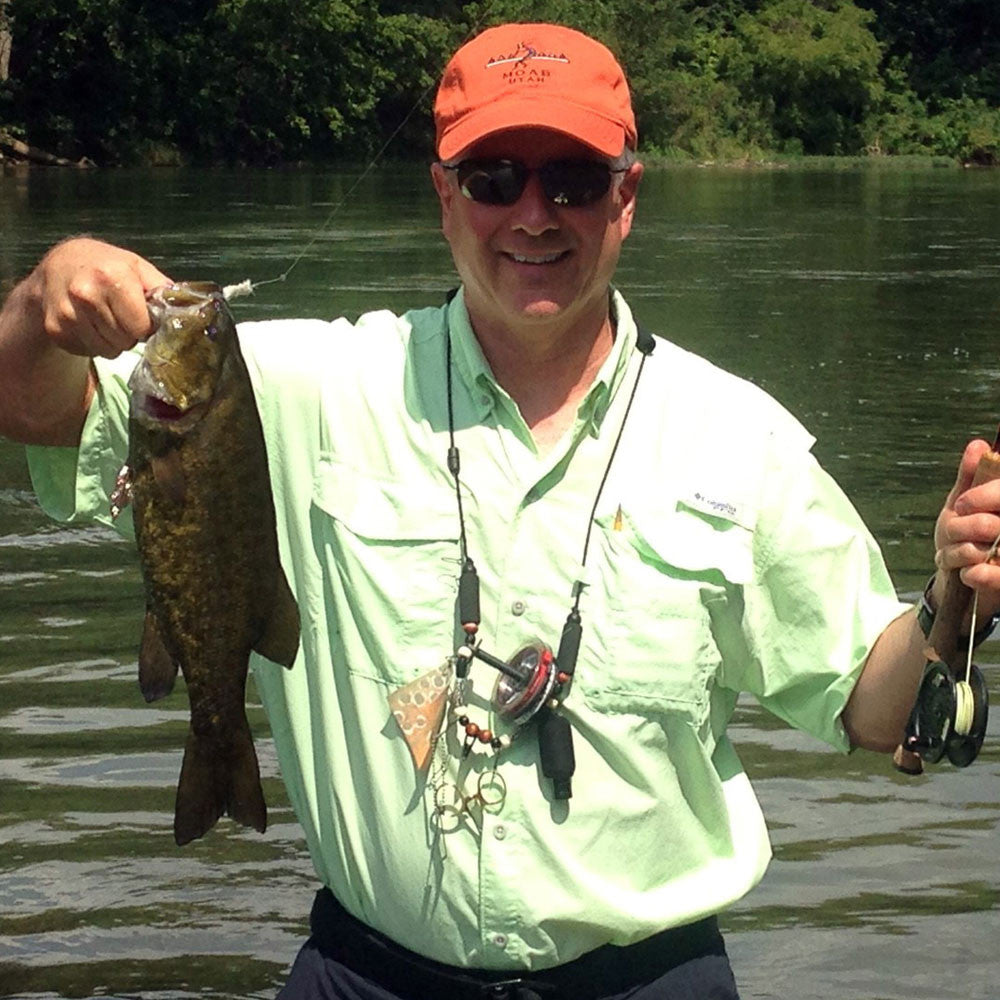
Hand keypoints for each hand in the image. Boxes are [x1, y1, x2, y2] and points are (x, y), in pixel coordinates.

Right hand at [31, 237, 171, 357]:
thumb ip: (162, 289)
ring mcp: (67, 314)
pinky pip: (88, 352)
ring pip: (108, 351)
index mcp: (111, 276)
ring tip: (105, 318)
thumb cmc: (106, 266)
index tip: (141, 315)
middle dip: (129, 333)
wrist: (59, 265)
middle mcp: (86, 294)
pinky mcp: (55, 330)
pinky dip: (93, 343)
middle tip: (121, 315)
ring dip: (112, 341)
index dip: (145, 325)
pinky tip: (88, 323)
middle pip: (125, 342)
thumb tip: (186, 312)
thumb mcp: (137, 267)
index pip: (141, 327)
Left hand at [932, 437, 999, 616]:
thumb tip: (978, 445)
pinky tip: (967, 574)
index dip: (986, 495)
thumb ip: (971, 478)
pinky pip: (998, 577)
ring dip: (963, 551)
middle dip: (965, 526)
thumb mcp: (962, 504)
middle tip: (952, 531)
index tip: (961, 504)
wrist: (965, 578)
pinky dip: (978, 575)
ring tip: (952, 553)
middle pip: (993, 523)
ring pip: (991, 548)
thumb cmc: (966, 537)